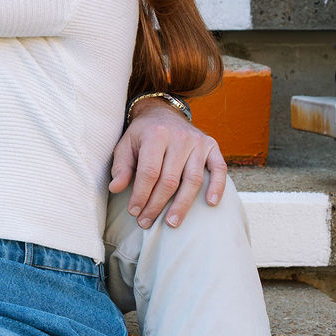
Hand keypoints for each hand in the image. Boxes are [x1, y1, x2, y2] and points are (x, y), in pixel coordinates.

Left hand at [109, 100, 226, 228]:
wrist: (163, 112)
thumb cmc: (142, 135)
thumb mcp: (125, 145)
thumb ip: (121, 167)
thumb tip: (116, 188)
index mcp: (156, 134)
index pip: (149, 172)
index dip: (141, 194)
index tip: (134, 212)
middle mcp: (179, 137)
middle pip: (170, 179)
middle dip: (156, 204)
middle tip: (146, 222)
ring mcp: (198, 142)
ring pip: (193, 179)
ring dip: (182, 204)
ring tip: (171, 223)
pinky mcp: (212, 146)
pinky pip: (219, 168)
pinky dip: (217, 186)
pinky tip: (210, 203)